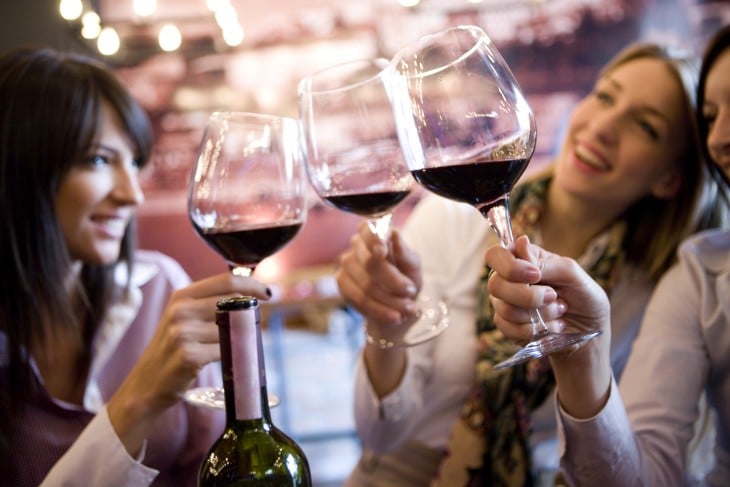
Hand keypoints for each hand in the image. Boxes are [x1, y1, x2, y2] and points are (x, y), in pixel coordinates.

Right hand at [107, 272, 270, 454]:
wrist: (146, 384)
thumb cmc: (173, 350)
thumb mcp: (184, 319)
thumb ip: (210, 305)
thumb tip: (250, 296)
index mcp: (182, 296)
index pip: (226, 281)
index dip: (252, 285)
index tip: (268, 293)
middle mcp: (180, 310)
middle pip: (233, 303)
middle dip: (251, 314)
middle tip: (256, 324)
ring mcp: (183, 333)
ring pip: (232, 329)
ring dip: (242, 338)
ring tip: (235, 348)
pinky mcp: (189, 356)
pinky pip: (225, 351)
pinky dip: (232, 356)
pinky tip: (227, 360)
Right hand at [336, 221, 421, 336]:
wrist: (398, 305)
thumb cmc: (407, 279)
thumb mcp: (413, 267)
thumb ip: (405, 253)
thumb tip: (395, 233)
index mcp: (375, 233)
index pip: (368, 230)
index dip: (374, 240)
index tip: (383, 251)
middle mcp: (357, 245)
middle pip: (370, 262)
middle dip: (393, 281)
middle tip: (412, 292)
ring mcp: (346, 265)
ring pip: (366, 285)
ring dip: (390, 301)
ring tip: (408, 310)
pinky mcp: (342, 284)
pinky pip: (358, 300)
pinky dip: (379, 310)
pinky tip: (393, 317)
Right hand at [485, 235, 610, 346]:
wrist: (592, 327)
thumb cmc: (583, 295)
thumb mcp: (571, 273)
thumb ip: (544, 261)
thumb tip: (520, 241)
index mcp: (521, 260)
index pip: (495, 255)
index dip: (509, 266)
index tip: (535, 275)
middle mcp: (508, 281)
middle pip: (495, 285)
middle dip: (528, 295)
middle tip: (553, 296)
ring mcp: (506, 304)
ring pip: (505, 310)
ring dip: (539, 314)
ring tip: (559, 311)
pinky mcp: (509, 327)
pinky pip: (509, 329)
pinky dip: (536, 330)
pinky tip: (552, 326)